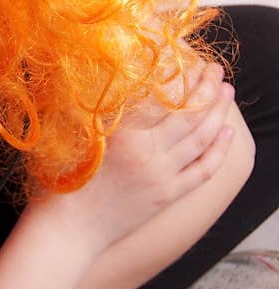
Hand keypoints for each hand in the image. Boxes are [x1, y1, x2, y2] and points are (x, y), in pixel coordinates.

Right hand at [30, 61, 236, 255]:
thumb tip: (113, 81)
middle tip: (216, 69)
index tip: (187, 58)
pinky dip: (219, 150)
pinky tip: (227, 132)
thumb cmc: (61, 183)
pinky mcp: (168, 195)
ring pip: (201, 138)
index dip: (179, 75)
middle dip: (207, 88)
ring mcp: (162, 175)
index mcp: (123, 134)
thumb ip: (94, 109)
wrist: (69, 229)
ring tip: (226, 91)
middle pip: (189, 114)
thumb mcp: (74, 136)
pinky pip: (203, 169)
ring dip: (218, 112)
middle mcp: (148, 152)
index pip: (161, 97)